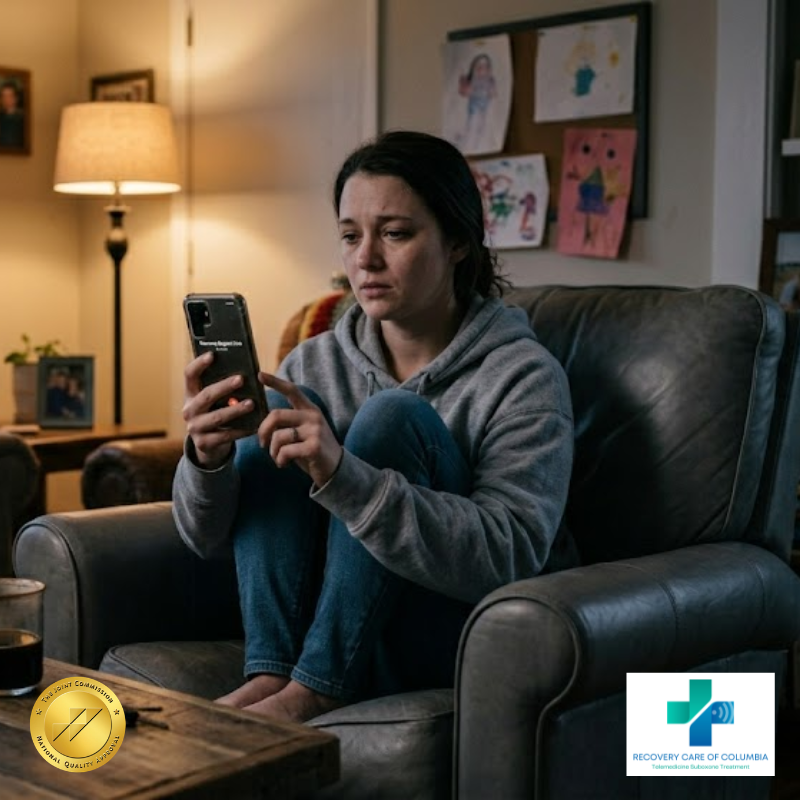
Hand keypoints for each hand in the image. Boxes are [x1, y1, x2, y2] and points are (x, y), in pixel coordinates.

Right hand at [182, 352, 254, 467]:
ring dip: (235, 410)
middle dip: (224, 386)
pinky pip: (226, 436)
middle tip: (241, 379)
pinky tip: (255, 426)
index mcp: (191, 394)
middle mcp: (189, 410)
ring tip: (252, 404)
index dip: (199, 364)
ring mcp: (194, 428)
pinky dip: (242, 430)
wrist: (209, 445)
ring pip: (217, 417)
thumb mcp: (215, 401)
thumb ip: (223, 388)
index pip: (189, 375)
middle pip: (206, 395)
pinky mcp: (204, 444)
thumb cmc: (217, 414)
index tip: (212, 354)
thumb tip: (245, 372)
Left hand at [258, 373, 342, 486]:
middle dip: (263, 431)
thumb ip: (288, 423)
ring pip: (278, 436)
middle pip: (276, 415)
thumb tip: (263, 421)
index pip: (292, 390)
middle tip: (263, 443)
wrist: (336, 469)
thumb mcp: (303, 431)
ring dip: (272, 451)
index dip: (275, 382)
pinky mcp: (314, 447)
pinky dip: (279, 460)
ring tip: (278, 458)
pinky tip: (284, 464)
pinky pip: (285, 451)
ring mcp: (315, 431)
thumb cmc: (313, 450)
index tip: (259, 375)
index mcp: (310, 410)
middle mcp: (313, 417)